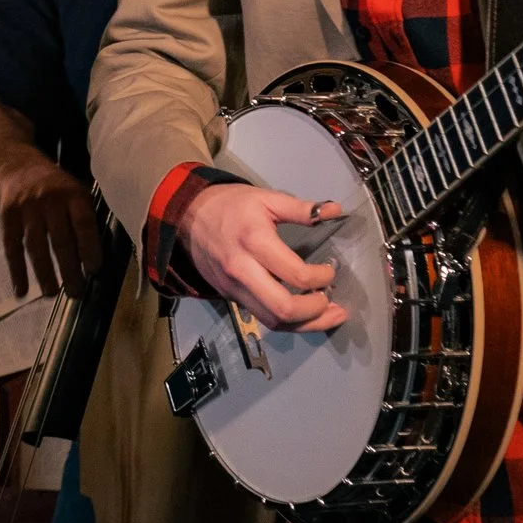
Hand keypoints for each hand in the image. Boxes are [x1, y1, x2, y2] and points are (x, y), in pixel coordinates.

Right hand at [0, 156, 101, 298]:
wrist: (15, 166)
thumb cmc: (55, 188)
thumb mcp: (75, 192)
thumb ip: (83, 220)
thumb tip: (92, 262)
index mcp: (73, 194)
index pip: (83, 223)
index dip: (89, 247)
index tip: (94, 270)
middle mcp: (49, 200)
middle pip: (60, 239)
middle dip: (69, 269)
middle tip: (76, 293)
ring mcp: (26, 208)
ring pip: (36, 246)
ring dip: (44, 273)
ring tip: (52, 294)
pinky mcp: (7, 216)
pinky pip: (12, 247)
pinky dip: (16, 271)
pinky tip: (21, 290)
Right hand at [175, 183, 347, 332]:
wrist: (187, 216)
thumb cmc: (229, 205)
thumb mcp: (266, 198)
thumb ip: (301, 208)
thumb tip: (334, 210)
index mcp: (254, 242)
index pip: (295, 274)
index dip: (321, 278)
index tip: (330, 271)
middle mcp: (242, 270)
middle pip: (283, 308)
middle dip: (316, 311)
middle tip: (332, 301)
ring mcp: (234, 287)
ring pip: (273, 321)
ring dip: (305, 324)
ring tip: (327, 316)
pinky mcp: (230, 296)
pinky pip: (262, 317)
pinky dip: (287, 322)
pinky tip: (304, 315)